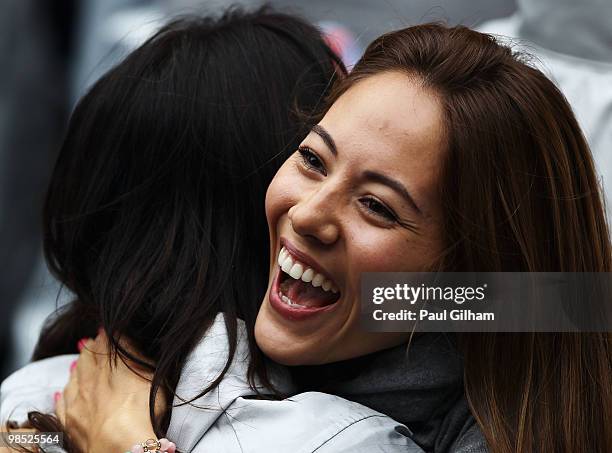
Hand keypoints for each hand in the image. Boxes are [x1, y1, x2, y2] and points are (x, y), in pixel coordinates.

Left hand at [55, 333, 165, 452]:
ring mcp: (77, 401)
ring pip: (72, 377)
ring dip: (76, 367)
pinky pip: (61, 403)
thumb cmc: (142, 410)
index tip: (107, 329)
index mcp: (110, 366)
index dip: (106, 334)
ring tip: (79, 362)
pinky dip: (62, 394)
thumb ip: (135, 353)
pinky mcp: (70, 422)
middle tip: (92, 340)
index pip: (105, 343)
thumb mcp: (150, 375)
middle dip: (90, 347)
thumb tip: (122, 333)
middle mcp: (89, 380)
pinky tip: (61, 392)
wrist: (121, 446)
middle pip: (86, 358)